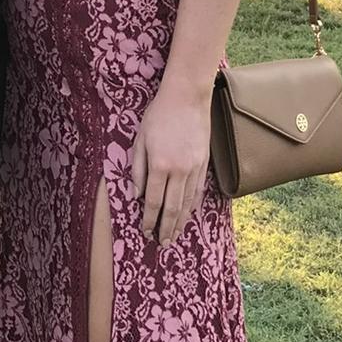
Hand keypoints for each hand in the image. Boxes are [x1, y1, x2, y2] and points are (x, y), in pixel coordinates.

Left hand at [130, 83, 212, 244]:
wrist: (187, 97)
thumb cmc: (158, 116)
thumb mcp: (139, 140)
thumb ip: (137, 170)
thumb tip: (136, 196)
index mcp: (159, 165)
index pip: (153, 201)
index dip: (149, 220)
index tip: (145, 232)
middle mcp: (179, 170)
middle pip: (172, 208)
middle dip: (166, 228)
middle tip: (162, 244)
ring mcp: (194, 168)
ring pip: (187, 202)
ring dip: (180, 222)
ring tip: (175, 236)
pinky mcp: (204, 163)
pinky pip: (198, 191)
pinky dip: (193, 206)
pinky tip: (188, 215)